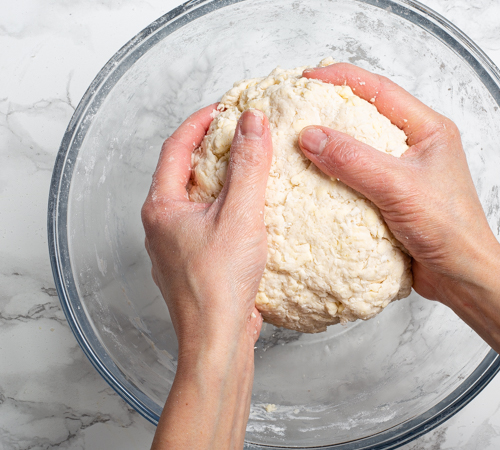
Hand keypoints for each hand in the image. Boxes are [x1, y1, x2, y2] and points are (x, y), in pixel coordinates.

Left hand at [142, 106, 268, 348]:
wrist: (217, 341)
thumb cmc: (218, 285)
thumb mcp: (239, 216)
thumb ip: (248, 166)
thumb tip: (253, 123)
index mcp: (161, 207)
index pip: (175, 147)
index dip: (200, 121)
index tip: (226, 107)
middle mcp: (163, 224)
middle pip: (186, 171)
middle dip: (215, 148)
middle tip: (245, 133)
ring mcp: (178, 245)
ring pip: (200, 198)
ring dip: (224, 179)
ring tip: (254, 167)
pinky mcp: (196, 262)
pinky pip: (211, 222)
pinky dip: (230, 207)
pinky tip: (255, 210)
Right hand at [298, 63, 499, 302]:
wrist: (462, 276)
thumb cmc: (450, 230)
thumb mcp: (399, 188)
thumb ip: (355, 160)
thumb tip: (311, 136)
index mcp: (428, 130)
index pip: (380, 90)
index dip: (342, 79)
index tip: (307, 80)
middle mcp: (415, 146)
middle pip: (367, 114)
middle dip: (331, 108)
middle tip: (297, 107)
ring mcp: (402, 172)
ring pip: (359, 147)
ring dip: (331, 143)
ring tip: (298, 141)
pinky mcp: (391, 197)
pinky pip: (356, 177)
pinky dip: (335, 175)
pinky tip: (313, 179)